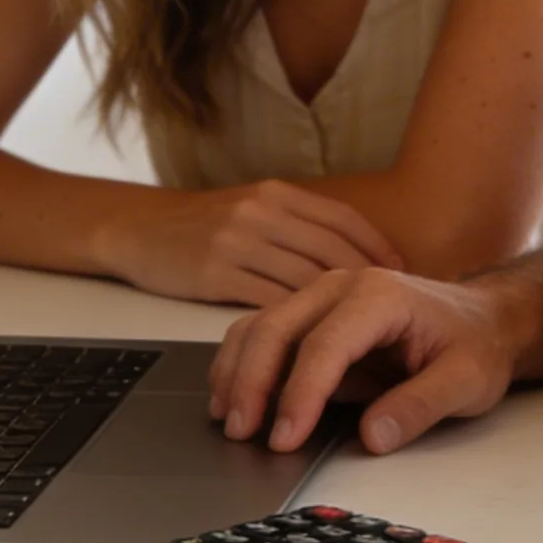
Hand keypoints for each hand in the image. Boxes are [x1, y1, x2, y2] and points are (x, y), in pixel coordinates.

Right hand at [101, 181, 403, 306]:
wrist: (136, 227)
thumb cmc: (203, 225)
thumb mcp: (252, 207)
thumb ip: (295, 226)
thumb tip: (352, 258)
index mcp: (278, 194)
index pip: (343, 219)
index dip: (377, 247)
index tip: (406, 274)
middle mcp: (262, 211)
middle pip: (331, 252)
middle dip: (367, 286)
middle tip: (394, 314)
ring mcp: (238, 240)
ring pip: (302, 282)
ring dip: (333, 314)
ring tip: (362, 336)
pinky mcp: (215, 272)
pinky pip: (267, 303)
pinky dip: (294, 329)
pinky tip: (309, 348)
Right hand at [209, 267, 530, 453]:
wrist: (482, 320)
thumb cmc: (474, 346)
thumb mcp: (466, 381)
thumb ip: (421, 407)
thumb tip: (373, 437)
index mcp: (381, 296)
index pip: (326, 344)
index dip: (301, 393)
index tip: (284, 439)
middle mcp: (343, 286)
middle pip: (279, 327)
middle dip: (253, 382)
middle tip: (241, 433)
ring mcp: (321, 296)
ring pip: (261, 325)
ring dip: (238, 370)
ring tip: (228, 420)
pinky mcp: (311, 314)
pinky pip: (264, 331)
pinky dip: (241, 362)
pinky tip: (232, 397)